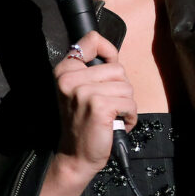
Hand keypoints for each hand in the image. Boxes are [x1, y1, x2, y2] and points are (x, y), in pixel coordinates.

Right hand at [51, 31, 135, 172]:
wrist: (75, 155)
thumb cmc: (83, 123)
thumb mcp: (80, 90)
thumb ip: (92, 69)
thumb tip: (108, 50)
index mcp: (64, 70)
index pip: (92, 40)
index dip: (108, 53)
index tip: (107, 69)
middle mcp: (70, 78)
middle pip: (118, 69)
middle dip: (120, 90)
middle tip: (106, 106)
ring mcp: (83, 91)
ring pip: (126, 88)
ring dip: (125, 105)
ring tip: (110, 117)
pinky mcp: (99, 106)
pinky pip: (130, 104)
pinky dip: (129, 117)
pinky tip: (116, 124)